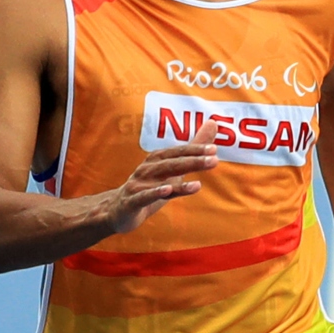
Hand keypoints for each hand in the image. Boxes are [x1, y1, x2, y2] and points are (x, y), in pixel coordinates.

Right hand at [100, 140, 217, 234]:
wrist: (119, 210)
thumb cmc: (150, 186)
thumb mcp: (174, 168)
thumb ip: (193, 149)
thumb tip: (213, 122)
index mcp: (156, 159)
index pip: (178, 152)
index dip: (195, 150)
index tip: (213, 149)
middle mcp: (147, 169)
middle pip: (171, 164)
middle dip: (192, 162)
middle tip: (214, 161)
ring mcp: (138, 185)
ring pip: (160, 182)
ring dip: (179, 183)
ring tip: (197, 185)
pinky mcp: (131, 202)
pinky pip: (144, 197)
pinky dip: (155, 193)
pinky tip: (168, 191)